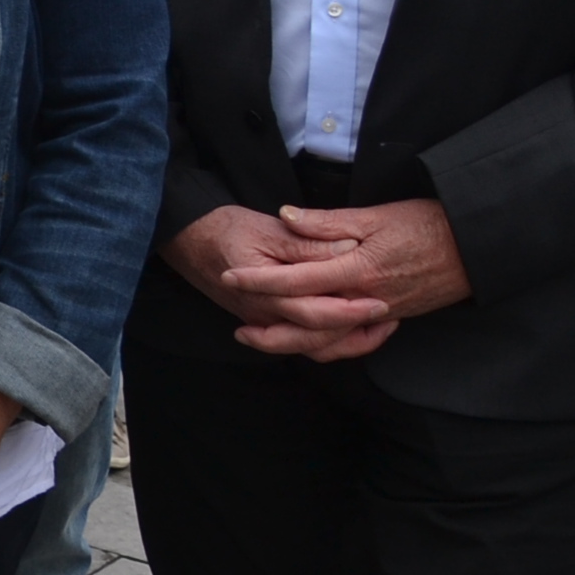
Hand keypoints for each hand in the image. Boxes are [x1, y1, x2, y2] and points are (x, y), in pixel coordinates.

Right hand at [162, 205, 389, 360]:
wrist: (186, 239)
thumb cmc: (224, 228)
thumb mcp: (267, 227)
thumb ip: (308, 242)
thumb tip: (348, 248)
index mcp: (265, 291)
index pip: (314, 312)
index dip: (350, 311)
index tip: (381, 302)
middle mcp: (263, 315)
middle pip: (316, 339)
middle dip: (356, 333)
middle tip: (388, 318)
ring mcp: (262, 322)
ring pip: (309, 347)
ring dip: (346, 344)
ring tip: (376, 328)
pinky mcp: (264, 321)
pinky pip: (301, 342)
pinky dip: (328, 341)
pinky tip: (349, 330)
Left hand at [217, 198, 468, 358]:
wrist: (478, 245)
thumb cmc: (427, 222)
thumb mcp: (375, 215)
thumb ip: (327, 222)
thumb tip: (285, 216)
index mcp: (357, 269)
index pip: (297, 280)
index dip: (260, 280)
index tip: (230, 278)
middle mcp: (367, 298)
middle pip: (310, 325)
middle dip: (272, 332)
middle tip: (239, 331)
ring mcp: (382, 312)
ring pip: (333, 340)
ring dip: (296, 344)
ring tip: (265, 340)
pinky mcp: (394, 317)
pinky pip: (356, 340)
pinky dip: (331, 345)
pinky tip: (310, 340)